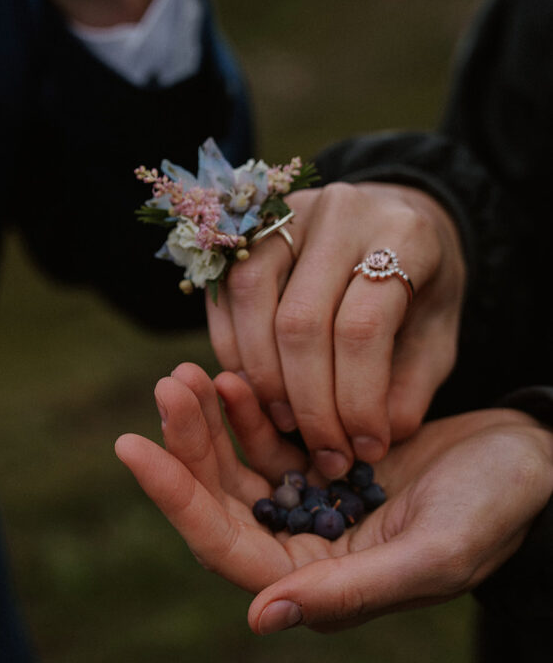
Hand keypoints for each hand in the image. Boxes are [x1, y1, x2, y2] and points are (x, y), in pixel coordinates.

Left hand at [115, 364, 552, 633]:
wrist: (528, 462)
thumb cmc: (495, 511)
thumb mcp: (432, 554)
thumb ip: (350, 591)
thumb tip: (259, 617)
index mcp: (320, 582)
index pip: (226, 545)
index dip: (175, 497)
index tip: (132, 445)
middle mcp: (304, 546)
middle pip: (222, 498)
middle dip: (189, 445)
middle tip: (168, 385)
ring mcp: (312, 501)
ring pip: (239, 464)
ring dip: (211, 421)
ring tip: (186, 372)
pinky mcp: (323, 460)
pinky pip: (270, 436)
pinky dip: (247, 408)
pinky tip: (233, 375)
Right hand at [207, 181, 465, 477]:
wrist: (394, 220)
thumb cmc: (421, 287)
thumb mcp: (438, 337)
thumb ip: (410, 388)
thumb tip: (369, 441)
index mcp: (404, 234)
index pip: (363, 327)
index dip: (357, 399)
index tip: (364, 450)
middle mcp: (342, 211)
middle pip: (301, 319)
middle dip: (307, 401)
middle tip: (322, 452)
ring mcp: (289, 210)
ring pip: (250, 298)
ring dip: (261, 376)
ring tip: (285, 424)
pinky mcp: (249, 225)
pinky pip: (224, 290)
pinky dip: (232, 346)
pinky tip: (254, 389)